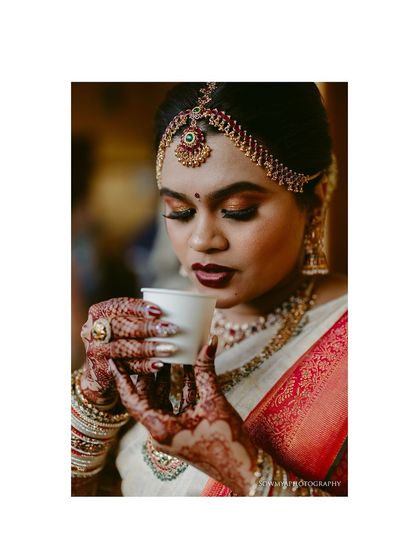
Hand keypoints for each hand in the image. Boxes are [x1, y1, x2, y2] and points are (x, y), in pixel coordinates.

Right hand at [79, 297, 177, 405]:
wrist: (98, 373)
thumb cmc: (120, 340)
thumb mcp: (122, 324)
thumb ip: (139, 316)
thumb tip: (179, 308)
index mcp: (99, 312)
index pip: (118, 306)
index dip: (138, 308)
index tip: (159, 311)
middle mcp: (92, 330)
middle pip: (121, 327)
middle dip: (148, 328)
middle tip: (171, 329)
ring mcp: (96, 351)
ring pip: (124, 348)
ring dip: (149, 348)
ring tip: (171, 348)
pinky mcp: (102, 370)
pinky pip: (126, 367)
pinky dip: (144, 365)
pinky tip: (160, 364)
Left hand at [110, 336, 257, 495]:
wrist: (244, 470)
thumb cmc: (227, 442)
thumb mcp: (214, 402)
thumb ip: (207, 370)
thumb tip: (210, 341)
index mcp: (161, 429)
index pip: (132, 399)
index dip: (123, 377)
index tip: (115, 359)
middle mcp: (161, 433)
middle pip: (145, 397)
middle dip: (145, 372)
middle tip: (143, 348)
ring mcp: (171, 434)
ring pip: (160, 401)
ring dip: (163, 379)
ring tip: (163, 352)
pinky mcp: (182, 433)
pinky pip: (174, 406)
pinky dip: (178, 388)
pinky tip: (184, 368)